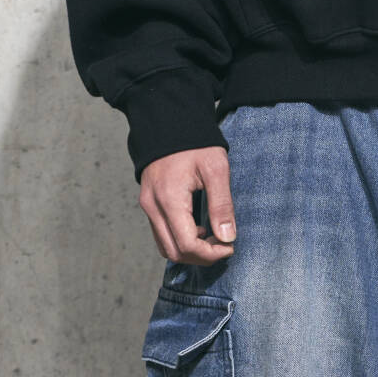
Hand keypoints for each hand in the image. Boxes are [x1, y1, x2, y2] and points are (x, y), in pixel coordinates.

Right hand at [138, 146, 235, 264]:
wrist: (169, 120)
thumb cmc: (195, 142)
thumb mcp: (216, 168)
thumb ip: (222, 204)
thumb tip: (227, 238)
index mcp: (169, 199)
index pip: (187, 245)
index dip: (210, 254)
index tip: (230, 246)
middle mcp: (152, 206)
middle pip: (174, 253)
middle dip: (201, 257)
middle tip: (223, 245)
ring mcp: (147, 206)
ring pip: (166, 248)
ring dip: (190, 251)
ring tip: (211, 237)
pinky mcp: (148, 204)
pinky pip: (162, 235)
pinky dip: (180, 240)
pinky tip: (198, 229)